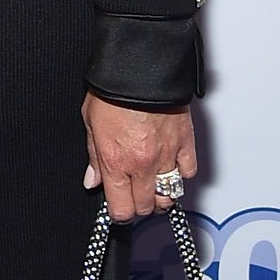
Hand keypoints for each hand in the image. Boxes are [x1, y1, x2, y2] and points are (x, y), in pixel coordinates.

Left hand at [81, 95, 195, 225]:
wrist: (140, 67)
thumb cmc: (113, 90)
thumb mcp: (90, 123)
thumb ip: (93, 158)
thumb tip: (92, 180)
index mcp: (116, 162)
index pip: (122, 209)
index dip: (119, 211)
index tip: (119, 206)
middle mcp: (143, 164)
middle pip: (147, 206)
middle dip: (140, 204)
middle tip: (135, 193)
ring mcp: (167, 155)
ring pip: (171, 194)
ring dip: (162, 194)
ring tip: (154, 185)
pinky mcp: (186, 142)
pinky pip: (189, 172)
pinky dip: (182, 173)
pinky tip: (172, 167)